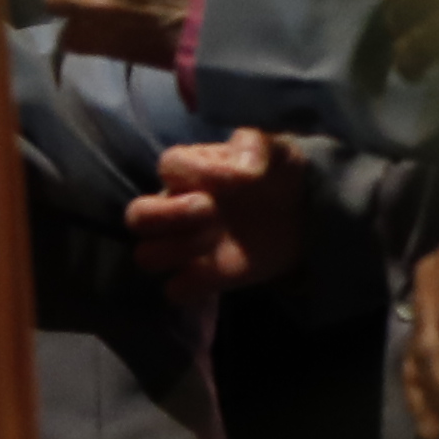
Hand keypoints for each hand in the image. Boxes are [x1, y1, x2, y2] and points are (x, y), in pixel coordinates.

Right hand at [129, 124, 309, 296]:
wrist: (302, 214)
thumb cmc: (278, 174)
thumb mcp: (276, 149)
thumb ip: (255, 147)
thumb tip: (241, 170)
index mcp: (188, 170)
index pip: (168, 166)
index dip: (193, 174)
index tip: (235, 179)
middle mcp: (174, 208)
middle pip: (136, 216)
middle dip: (167, 216)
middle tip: (209, 212)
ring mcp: (183, 245)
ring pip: (146, 256)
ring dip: (178, 251)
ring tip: (216, 241)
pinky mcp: (200, 277)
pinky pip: (175, 291)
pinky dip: (191, 286)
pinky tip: (222, 272)